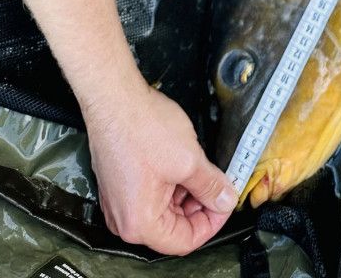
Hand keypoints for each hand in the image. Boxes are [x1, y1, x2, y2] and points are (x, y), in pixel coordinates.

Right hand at [85, 80, 236, 255]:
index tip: (225, 203)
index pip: (185, 241)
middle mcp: (125, 220)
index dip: (212, 223)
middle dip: (199, 205)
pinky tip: (181, 163)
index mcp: (140, 223)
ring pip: (164, 210)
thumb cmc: (142, 128)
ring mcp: (120, 203)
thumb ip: (211, 186)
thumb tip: (225, 200)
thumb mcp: (189, 160)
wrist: (115, 100)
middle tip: (218, 184)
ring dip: (186, 192)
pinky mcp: (120, 186)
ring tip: (199, 167)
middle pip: (174, 227)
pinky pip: (151, 196)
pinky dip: (171, 184)